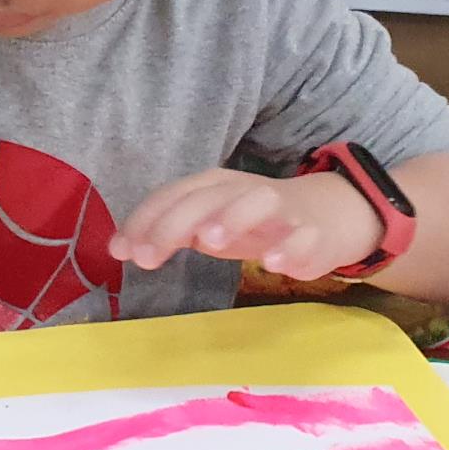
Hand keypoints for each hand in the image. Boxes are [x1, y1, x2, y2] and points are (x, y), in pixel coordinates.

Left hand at [110, 169, 383, 281]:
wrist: (327, 214)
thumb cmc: (253, 222)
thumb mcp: (208, 224)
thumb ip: (169, 233)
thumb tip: (122, 248)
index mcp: (214, 186)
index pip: (173, 195)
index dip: (144, 220)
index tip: (121, 251)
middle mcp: (244, 190)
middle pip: (208, 198)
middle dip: (174, 224)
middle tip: (148, 257)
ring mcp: (281, 209)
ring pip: (258, 201)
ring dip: (233, 216)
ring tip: (209, 241)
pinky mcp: (313, 232)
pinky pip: (304, 235)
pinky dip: (290, 247)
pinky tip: (272, 263)